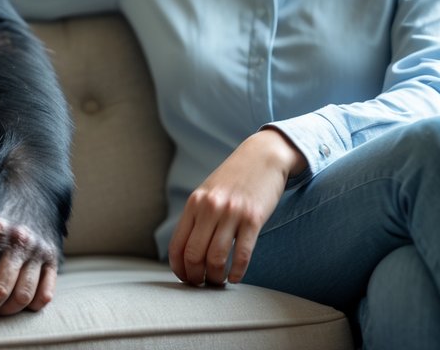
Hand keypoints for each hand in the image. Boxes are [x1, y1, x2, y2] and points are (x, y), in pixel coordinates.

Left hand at [168, 129, 306, 285]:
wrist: (263, 156)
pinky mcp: (253, 218)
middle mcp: (209, 208)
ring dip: (215, 277)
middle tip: (202, 284)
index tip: (185, 278)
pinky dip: (237, 272)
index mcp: (194, 203)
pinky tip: (235, 277)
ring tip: (218, 281)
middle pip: (193, 255)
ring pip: (215, 258)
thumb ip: (197, 216)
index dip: (179, 268)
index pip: (177, 245)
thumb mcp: (208, 192)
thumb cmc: (234, 179)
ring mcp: (231, 213)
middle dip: (195, 277)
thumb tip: (186, 250)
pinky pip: (241, 254)